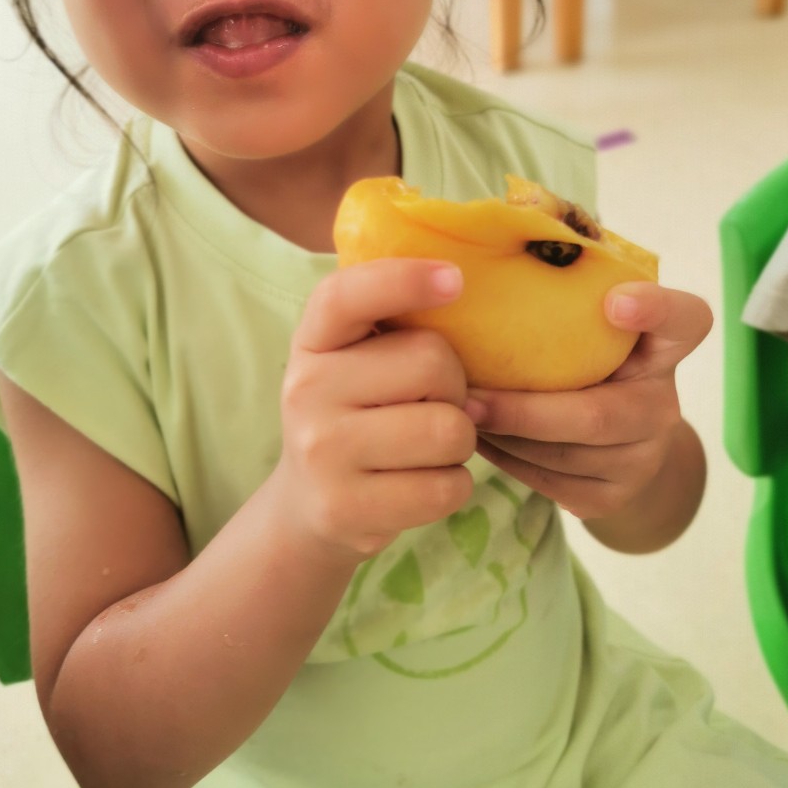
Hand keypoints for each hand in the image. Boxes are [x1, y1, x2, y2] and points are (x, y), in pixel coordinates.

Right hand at [273, 259, 476, 564]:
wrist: (306, 505)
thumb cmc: (356, 414)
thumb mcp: (358, 360)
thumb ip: (399, 328)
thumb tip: (481, 330)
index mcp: (313, 341)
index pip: (345, 296)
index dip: (402, 279)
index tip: (454, 278)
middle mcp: (306, 390)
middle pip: (431, 362)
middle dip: (455, 385)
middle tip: (432, 403)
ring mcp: (320, 452)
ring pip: (448, 429)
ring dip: (460, 439)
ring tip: (429, 445)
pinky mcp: (345, 508)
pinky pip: (447, 487)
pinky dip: (454, 484)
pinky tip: (423, 482)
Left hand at [468, 283, 711, 541]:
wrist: (620, 445)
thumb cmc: (588, 359)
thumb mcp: (589, 324)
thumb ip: (568, 292)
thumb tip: (495, 242)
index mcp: (664, 348)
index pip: (686, 321)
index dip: (656, 310)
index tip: (616, 302)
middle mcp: (662, 405)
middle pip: (599, 415)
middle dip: (526, 411)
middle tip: (467, 396)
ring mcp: (641, 459)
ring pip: (564, 456)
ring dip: (502, 436)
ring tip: (455, 413)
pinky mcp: (611, 497)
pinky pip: (549, 481)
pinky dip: (505, 458)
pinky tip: (475, 435)